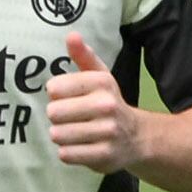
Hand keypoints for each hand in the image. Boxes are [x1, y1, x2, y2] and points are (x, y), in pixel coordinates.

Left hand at [43, 34, 146, 172]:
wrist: (138, 137)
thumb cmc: (108, 102)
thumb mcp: (99, 76)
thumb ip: (83, 55)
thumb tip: (72, 35)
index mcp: (102, 82)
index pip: (54, 88)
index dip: (56, 95)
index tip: (67, 97)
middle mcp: (107, 105)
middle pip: (54, 112)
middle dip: (57, 117)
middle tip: (71, 118)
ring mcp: (107, 132)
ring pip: (58, 134)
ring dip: (61, 135)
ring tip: (75, 133)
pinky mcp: (104, 155)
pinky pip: (67, 154)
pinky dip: (68, 152)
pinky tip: (80, 147)